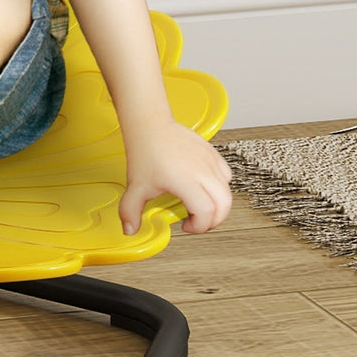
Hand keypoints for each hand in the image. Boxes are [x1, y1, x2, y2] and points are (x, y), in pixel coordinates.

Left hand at [117, 119, 232, 235]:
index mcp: (185, 182)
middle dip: (213, 221)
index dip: (199, 227)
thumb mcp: (135, 186)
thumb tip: (130, 230)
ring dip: (217, 205)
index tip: (185, 226)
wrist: (150, 125)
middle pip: (223, 206)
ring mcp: (210, 162)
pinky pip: (226, 176)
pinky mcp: (213, 154)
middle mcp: (203, 172)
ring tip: (200, 206)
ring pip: (227, 192)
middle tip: (197, 222)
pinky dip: (220, 188)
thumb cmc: (144, 153)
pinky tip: (203, 188)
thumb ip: (130, 211)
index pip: (206, 213)